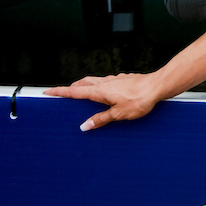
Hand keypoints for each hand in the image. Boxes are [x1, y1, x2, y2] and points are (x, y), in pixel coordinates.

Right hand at [44, 73, 164, 130]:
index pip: (75, 91)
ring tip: (83, 94)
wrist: (158, 86)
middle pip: (83, 83)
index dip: (60, 92)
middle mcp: (106, 82)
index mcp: (100, 91)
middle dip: (72, 88)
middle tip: (65, 94)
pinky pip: (108, 82)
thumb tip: (84, 126)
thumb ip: (100, 119)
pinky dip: (101, 87)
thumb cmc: (140, 99)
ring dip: (86, 86)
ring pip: (95, 81)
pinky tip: (108, 93)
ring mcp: (115, 80)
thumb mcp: (118, 114)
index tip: (47, 92)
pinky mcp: (124, 80)